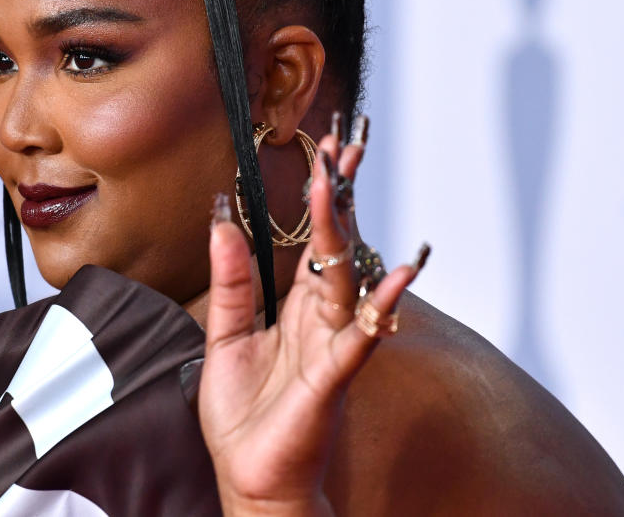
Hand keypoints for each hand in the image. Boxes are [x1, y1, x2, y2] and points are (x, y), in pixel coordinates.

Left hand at [198, 119, 424, 515]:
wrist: (248, 476)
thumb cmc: (244, 415)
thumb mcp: (225, 333)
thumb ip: (231, 279)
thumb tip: (223, 219)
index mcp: (295, 308)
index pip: (314, 241)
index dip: (322, 197)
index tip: (327, 150)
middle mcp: (320, 320)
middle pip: (337, 247)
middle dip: (340, 196)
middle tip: (344, 146)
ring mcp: (330, 346)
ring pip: (344, 279)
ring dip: (345, 232)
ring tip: (341, 186)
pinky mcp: (330, 378)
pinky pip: (359, 337)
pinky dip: (381, 307)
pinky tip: (401, 275)